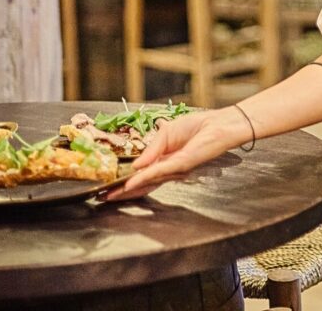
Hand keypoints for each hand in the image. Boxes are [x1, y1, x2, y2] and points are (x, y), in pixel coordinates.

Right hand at [103, 107, 246, 201]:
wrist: (217, 124)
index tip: (109, 187)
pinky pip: (159, 172)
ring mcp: (175, 169)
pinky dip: (144, 177)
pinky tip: (131, 181)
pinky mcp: (181, 165)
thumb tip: (135, 166)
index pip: (143, 175)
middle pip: (144, 184)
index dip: (127, 181)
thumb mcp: (167, 133)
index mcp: (165, 160)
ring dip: (129, 188)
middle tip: (105, 198)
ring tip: (112, 194)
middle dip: (124, 191)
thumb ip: (151, 149)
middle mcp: (169, 168)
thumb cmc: (197, 126)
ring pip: (149, 182)